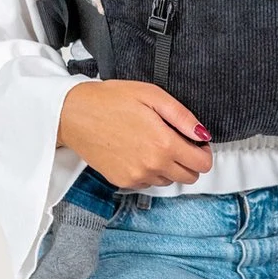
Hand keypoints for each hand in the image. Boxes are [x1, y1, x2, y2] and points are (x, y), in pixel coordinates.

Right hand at [56, 78, 212, 187]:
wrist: (73, 114)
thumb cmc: (110, 100)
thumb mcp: (152, 95)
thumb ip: (182, 116)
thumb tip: (203, 134)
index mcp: (163, 144)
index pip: (202, 164)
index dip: (204, 151)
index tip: (196, 141)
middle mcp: (152, 166)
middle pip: (189, 177)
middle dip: (189, 160)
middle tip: (176, 139)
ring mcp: (137, 177)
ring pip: (169, 181)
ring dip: (169, 166)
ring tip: (153, 142)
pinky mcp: (122, 182)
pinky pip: (148, 183)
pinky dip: (150, 171)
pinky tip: (139, 151)